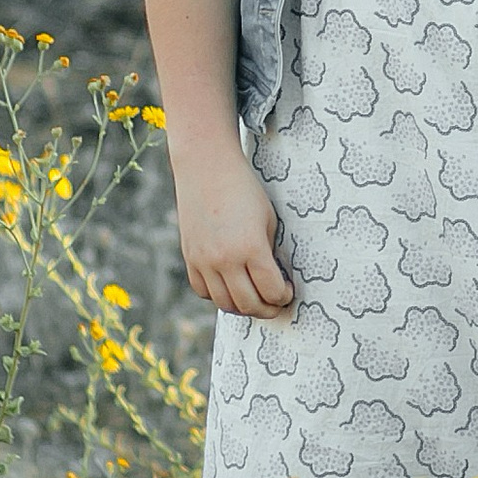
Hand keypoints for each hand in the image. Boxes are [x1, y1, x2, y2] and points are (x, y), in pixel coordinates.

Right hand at [172, 143, 294, 315]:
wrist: (207, 168)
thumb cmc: (244, 190)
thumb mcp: (268, 220)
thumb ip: (269, 253)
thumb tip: (273, 280)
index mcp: (251, 248)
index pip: (271, 290)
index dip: (284, 296)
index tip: (288, 291)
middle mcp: (225, 259)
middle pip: (248, 304)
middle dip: (267, 309)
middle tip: (275, 303)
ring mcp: (204, 261)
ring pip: (225, 303)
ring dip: (243, 308)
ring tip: (255, 299)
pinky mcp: (190, 257)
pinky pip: (204, 291)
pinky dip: (218, 295)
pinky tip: (230, 287)